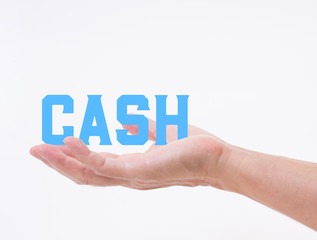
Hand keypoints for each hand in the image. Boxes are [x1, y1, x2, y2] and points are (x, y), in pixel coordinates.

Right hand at [30, 118, 225, 189]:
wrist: (217, 158)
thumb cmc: (193, 147)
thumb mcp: (162, 132)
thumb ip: (142, 128)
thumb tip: (124, 122)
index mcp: (134, 167)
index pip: (97, 166)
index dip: (75, 157)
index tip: (57, 144)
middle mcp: (130, 176)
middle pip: (86, 174)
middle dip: (59, 163)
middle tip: (36, 150)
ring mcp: (132, 176)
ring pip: (88, 173)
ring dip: (62, 160)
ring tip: (40, 148)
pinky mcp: (138, 171)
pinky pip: (103, 164)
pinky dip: (83, 153)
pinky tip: (67, 140)